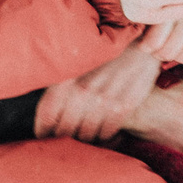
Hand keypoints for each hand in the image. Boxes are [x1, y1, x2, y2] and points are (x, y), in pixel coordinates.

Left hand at [35, 39, 160, 143]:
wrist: (138, 40)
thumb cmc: (102, 53)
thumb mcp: (74, 62)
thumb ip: (60, 86)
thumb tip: (47, 113)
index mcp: (64, 79)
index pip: (46, 119)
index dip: (43, 134)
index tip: (44, 138)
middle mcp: (82, 92)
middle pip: (65, 132)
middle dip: (61, 140)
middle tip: (62, 142)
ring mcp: (104, 100)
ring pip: (86, 136)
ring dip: (82, 140)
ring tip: (81, 139)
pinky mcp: (124, 105)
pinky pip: (106, 133)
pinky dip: (102, 138)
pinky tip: (100, 133)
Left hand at [140, 0, 182, 66]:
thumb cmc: (172, 4)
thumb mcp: (158, 8)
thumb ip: (149, 24)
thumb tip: (143, 48)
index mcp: (169, 5)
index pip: (155, 42)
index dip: (147, 48)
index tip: (146, 46)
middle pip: (169, 52)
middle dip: (161, 55)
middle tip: (158, 51)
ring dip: (176, 56)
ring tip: (173, 48)